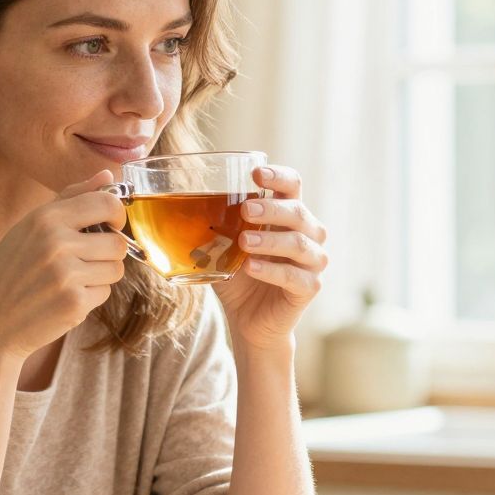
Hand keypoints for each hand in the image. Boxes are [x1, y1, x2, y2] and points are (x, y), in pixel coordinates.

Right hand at [0, 172, 130, 359]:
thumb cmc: (9, 271)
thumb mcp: (30, 226)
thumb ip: (71, 198)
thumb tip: (108, 175)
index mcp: (46, 218)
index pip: (107, 203)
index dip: (117, 215)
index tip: (110, 226)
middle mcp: (57, 242)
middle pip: (118, 242)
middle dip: (108, 254)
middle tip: (85, 261)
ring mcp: (66, 274)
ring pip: (116, 269)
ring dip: (100, 276)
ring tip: (70, 280)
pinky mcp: (74, 303)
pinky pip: (104, 293)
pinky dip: (90, 297)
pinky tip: (63, 298)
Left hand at [215, 163, 326, 351]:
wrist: (249, 319)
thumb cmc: (240, 276)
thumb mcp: (223, 247)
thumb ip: (214, 226)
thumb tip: (182, 207)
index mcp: (289, 216)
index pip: (293, 185)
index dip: (278, 177)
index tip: (255, 174)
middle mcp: (308, 234)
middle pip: (298, 212)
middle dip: (271, 209)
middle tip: (245, 210)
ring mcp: (312, 261)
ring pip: (298, 243)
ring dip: (270, 240)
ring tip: (244, 242)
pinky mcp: (309, 288)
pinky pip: (295, 276)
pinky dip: (272, 271)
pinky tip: (252, 268)